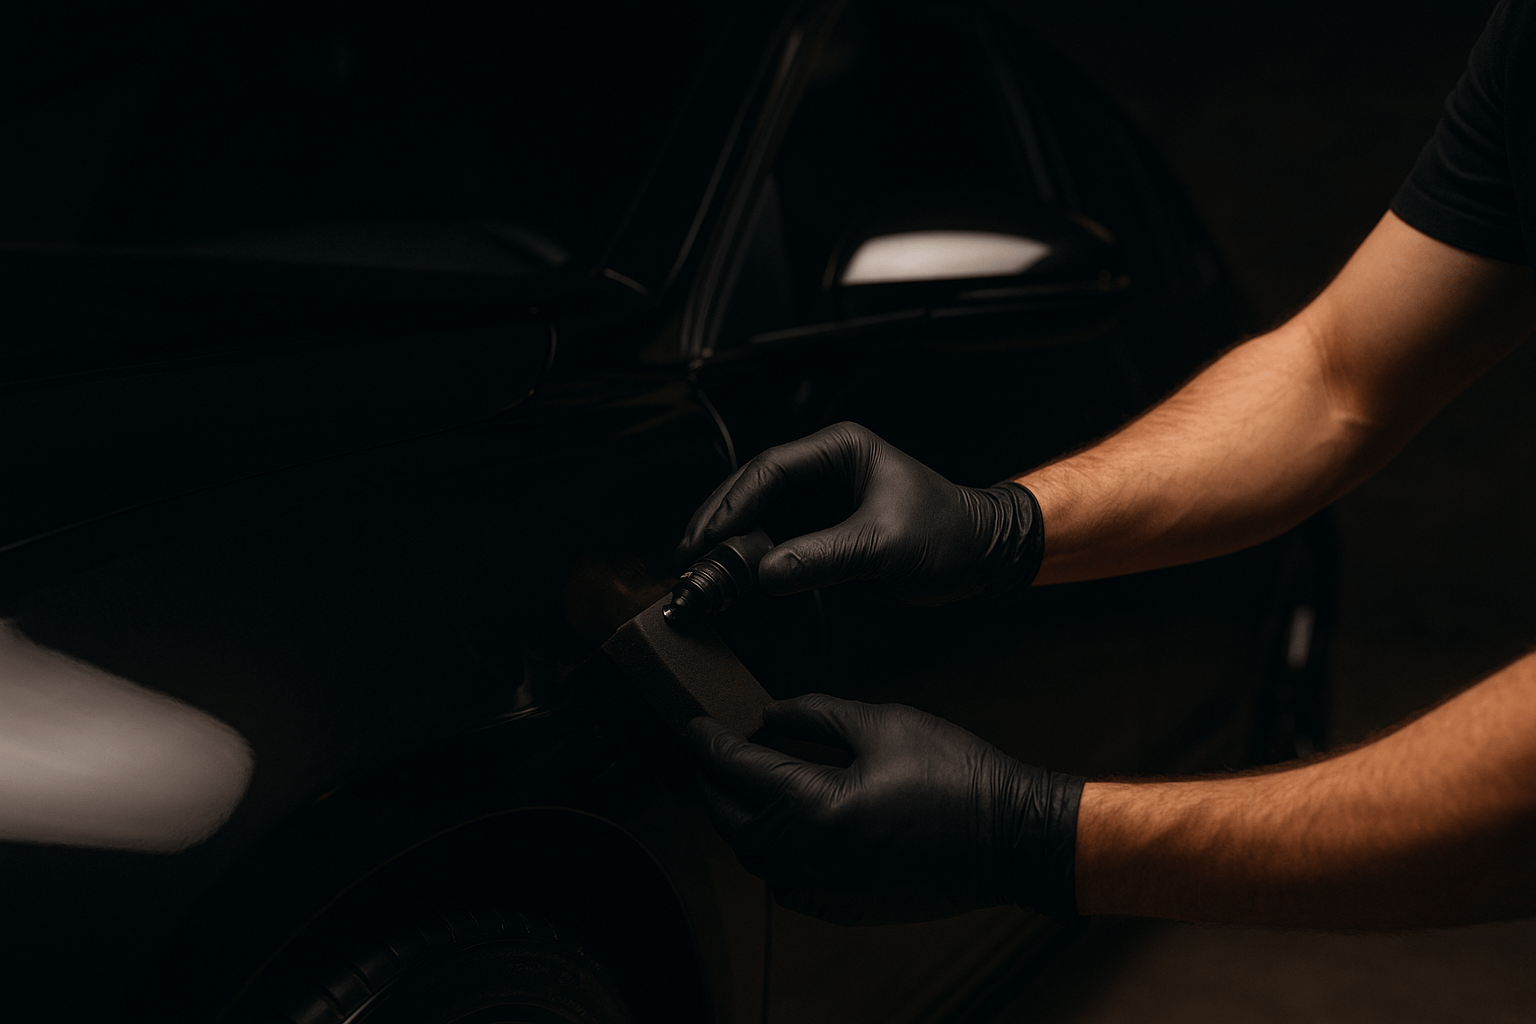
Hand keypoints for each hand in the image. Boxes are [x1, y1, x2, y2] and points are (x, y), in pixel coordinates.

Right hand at [676, 422, 1043, 604]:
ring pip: (759, 520)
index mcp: (840, 450)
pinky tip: (729, 588)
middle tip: (686, 558)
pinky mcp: (824, 534)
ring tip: (697, 575)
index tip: (707, 537)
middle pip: (752, 493)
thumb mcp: (885, 545)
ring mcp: (822, 504)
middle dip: (717, 525)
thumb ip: (824, 556)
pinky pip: (777, 546)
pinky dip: (752, 567)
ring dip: (729, 548)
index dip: (732, 503)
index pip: (769, 470)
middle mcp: (824, 471)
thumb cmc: (951, 534)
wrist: (986, 558)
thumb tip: (766, 572)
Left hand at [687, 694, 1083, 924]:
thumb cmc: (956, 774)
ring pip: (755, 859)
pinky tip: (781, 830)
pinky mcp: (847, 907)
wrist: (1012, 837)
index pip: (739, 772)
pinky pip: (785, 885)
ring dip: (739, 822)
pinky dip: (770, 857)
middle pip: (733, 822)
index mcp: (816, 807)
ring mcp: (829, 889)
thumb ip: (815, 716)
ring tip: (741, 787)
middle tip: (709, 755)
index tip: (694, 725)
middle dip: (712, 785)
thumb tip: (769, 714)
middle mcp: (812, 857)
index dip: (710, 744)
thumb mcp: (882, 723)